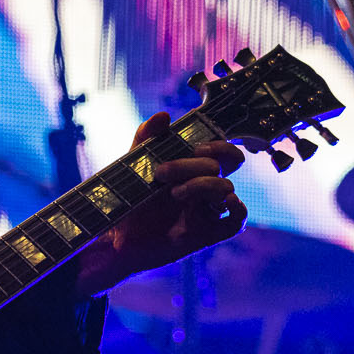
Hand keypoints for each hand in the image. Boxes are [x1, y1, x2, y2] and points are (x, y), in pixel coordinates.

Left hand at [74, 111, 246, 294]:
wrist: (115, 237)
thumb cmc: (127, 201)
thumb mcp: (134, 164)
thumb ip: (146, 137)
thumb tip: (164, 116)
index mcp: (191, 169)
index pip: (222, 151)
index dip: (218, 145)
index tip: (195, 147)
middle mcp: (202, 188)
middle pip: (218, 166)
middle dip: (190, 165)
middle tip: (161, 173)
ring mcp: (206, 210)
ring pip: (226, 189)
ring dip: (201, 185)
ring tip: (174, 193)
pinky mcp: (205, 234)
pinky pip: (236, 222)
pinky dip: (238, 210)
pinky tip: (227, 202)